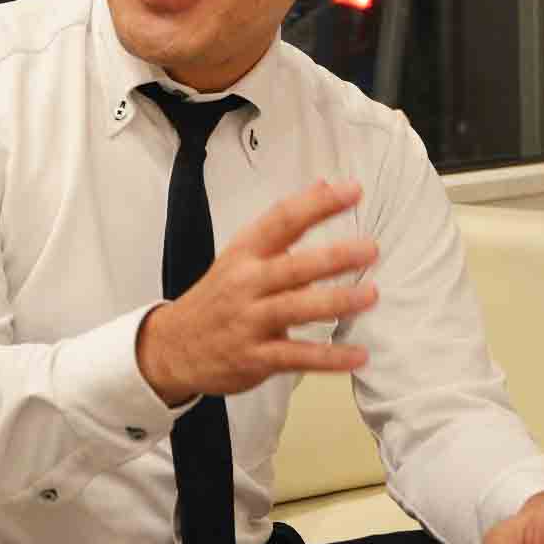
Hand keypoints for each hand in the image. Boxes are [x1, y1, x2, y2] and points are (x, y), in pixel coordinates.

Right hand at [136, 178, 377, 405]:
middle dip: (333, 256)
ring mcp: (249, 321)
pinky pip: (296, 357)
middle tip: (369, 249)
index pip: (282, 220)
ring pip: (295, 309)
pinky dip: (329, 358)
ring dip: (335, 302)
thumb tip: (323, 185)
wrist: (173, 346)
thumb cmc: (218, 296)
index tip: (351, 191)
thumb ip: (284, 225)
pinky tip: (358, 355)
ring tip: (370, 295)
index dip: (317, 204)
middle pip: (292, 266)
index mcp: (246, 252)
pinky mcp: (255, 357)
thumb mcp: (243, 253)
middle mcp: (247, 283)